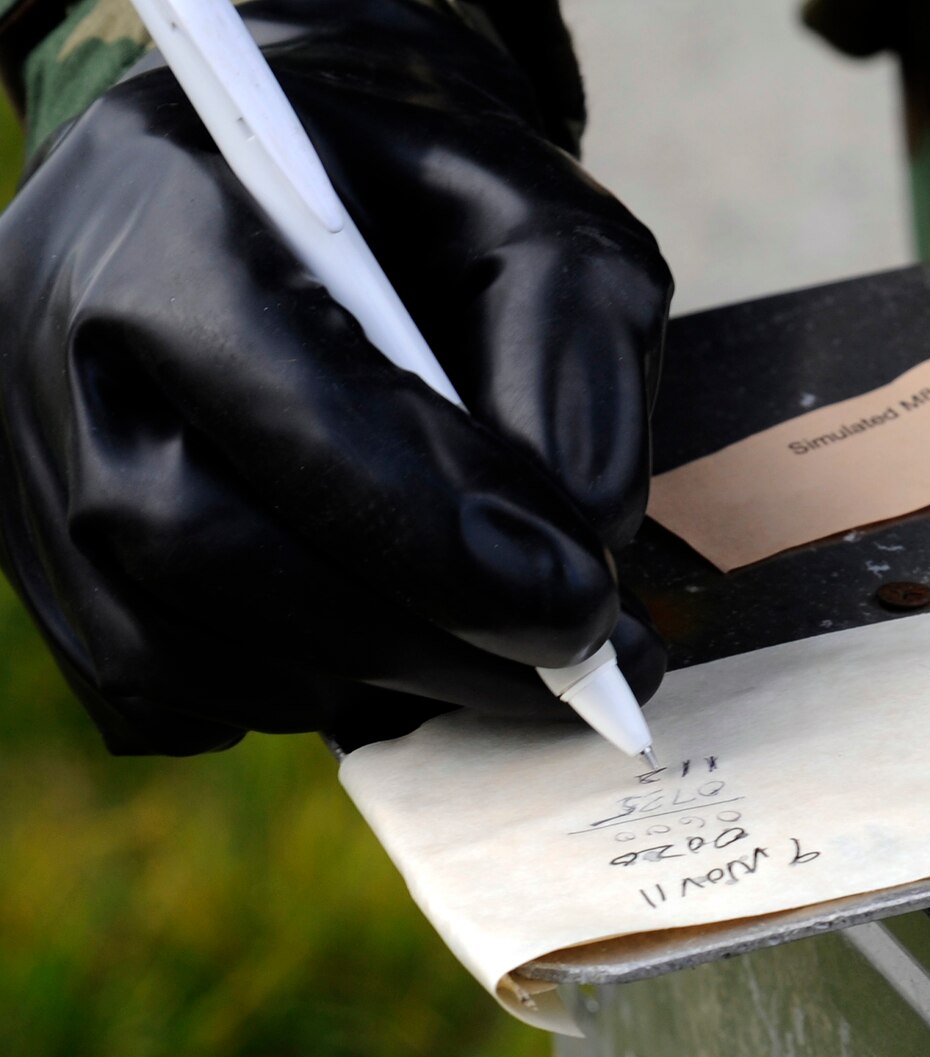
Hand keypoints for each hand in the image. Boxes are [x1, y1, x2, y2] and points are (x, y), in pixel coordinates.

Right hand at [0, 0, 670, 754]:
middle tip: (571, 664)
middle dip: (417, 633)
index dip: (442, 539)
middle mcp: (47, 330)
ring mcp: (22, 450)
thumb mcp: (546, 229)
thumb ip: (574, 364)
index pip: (288, 412)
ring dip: (363, 674)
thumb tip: (577, 539)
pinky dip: (287, 692)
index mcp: (172, 210)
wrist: (302, 198)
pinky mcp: (33, 551)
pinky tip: (379, 639)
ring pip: (176, 642)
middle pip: (207, 547)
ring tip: (490, 646)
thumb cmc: (433, 213)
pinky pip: (152, 687)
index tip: (580, 607)